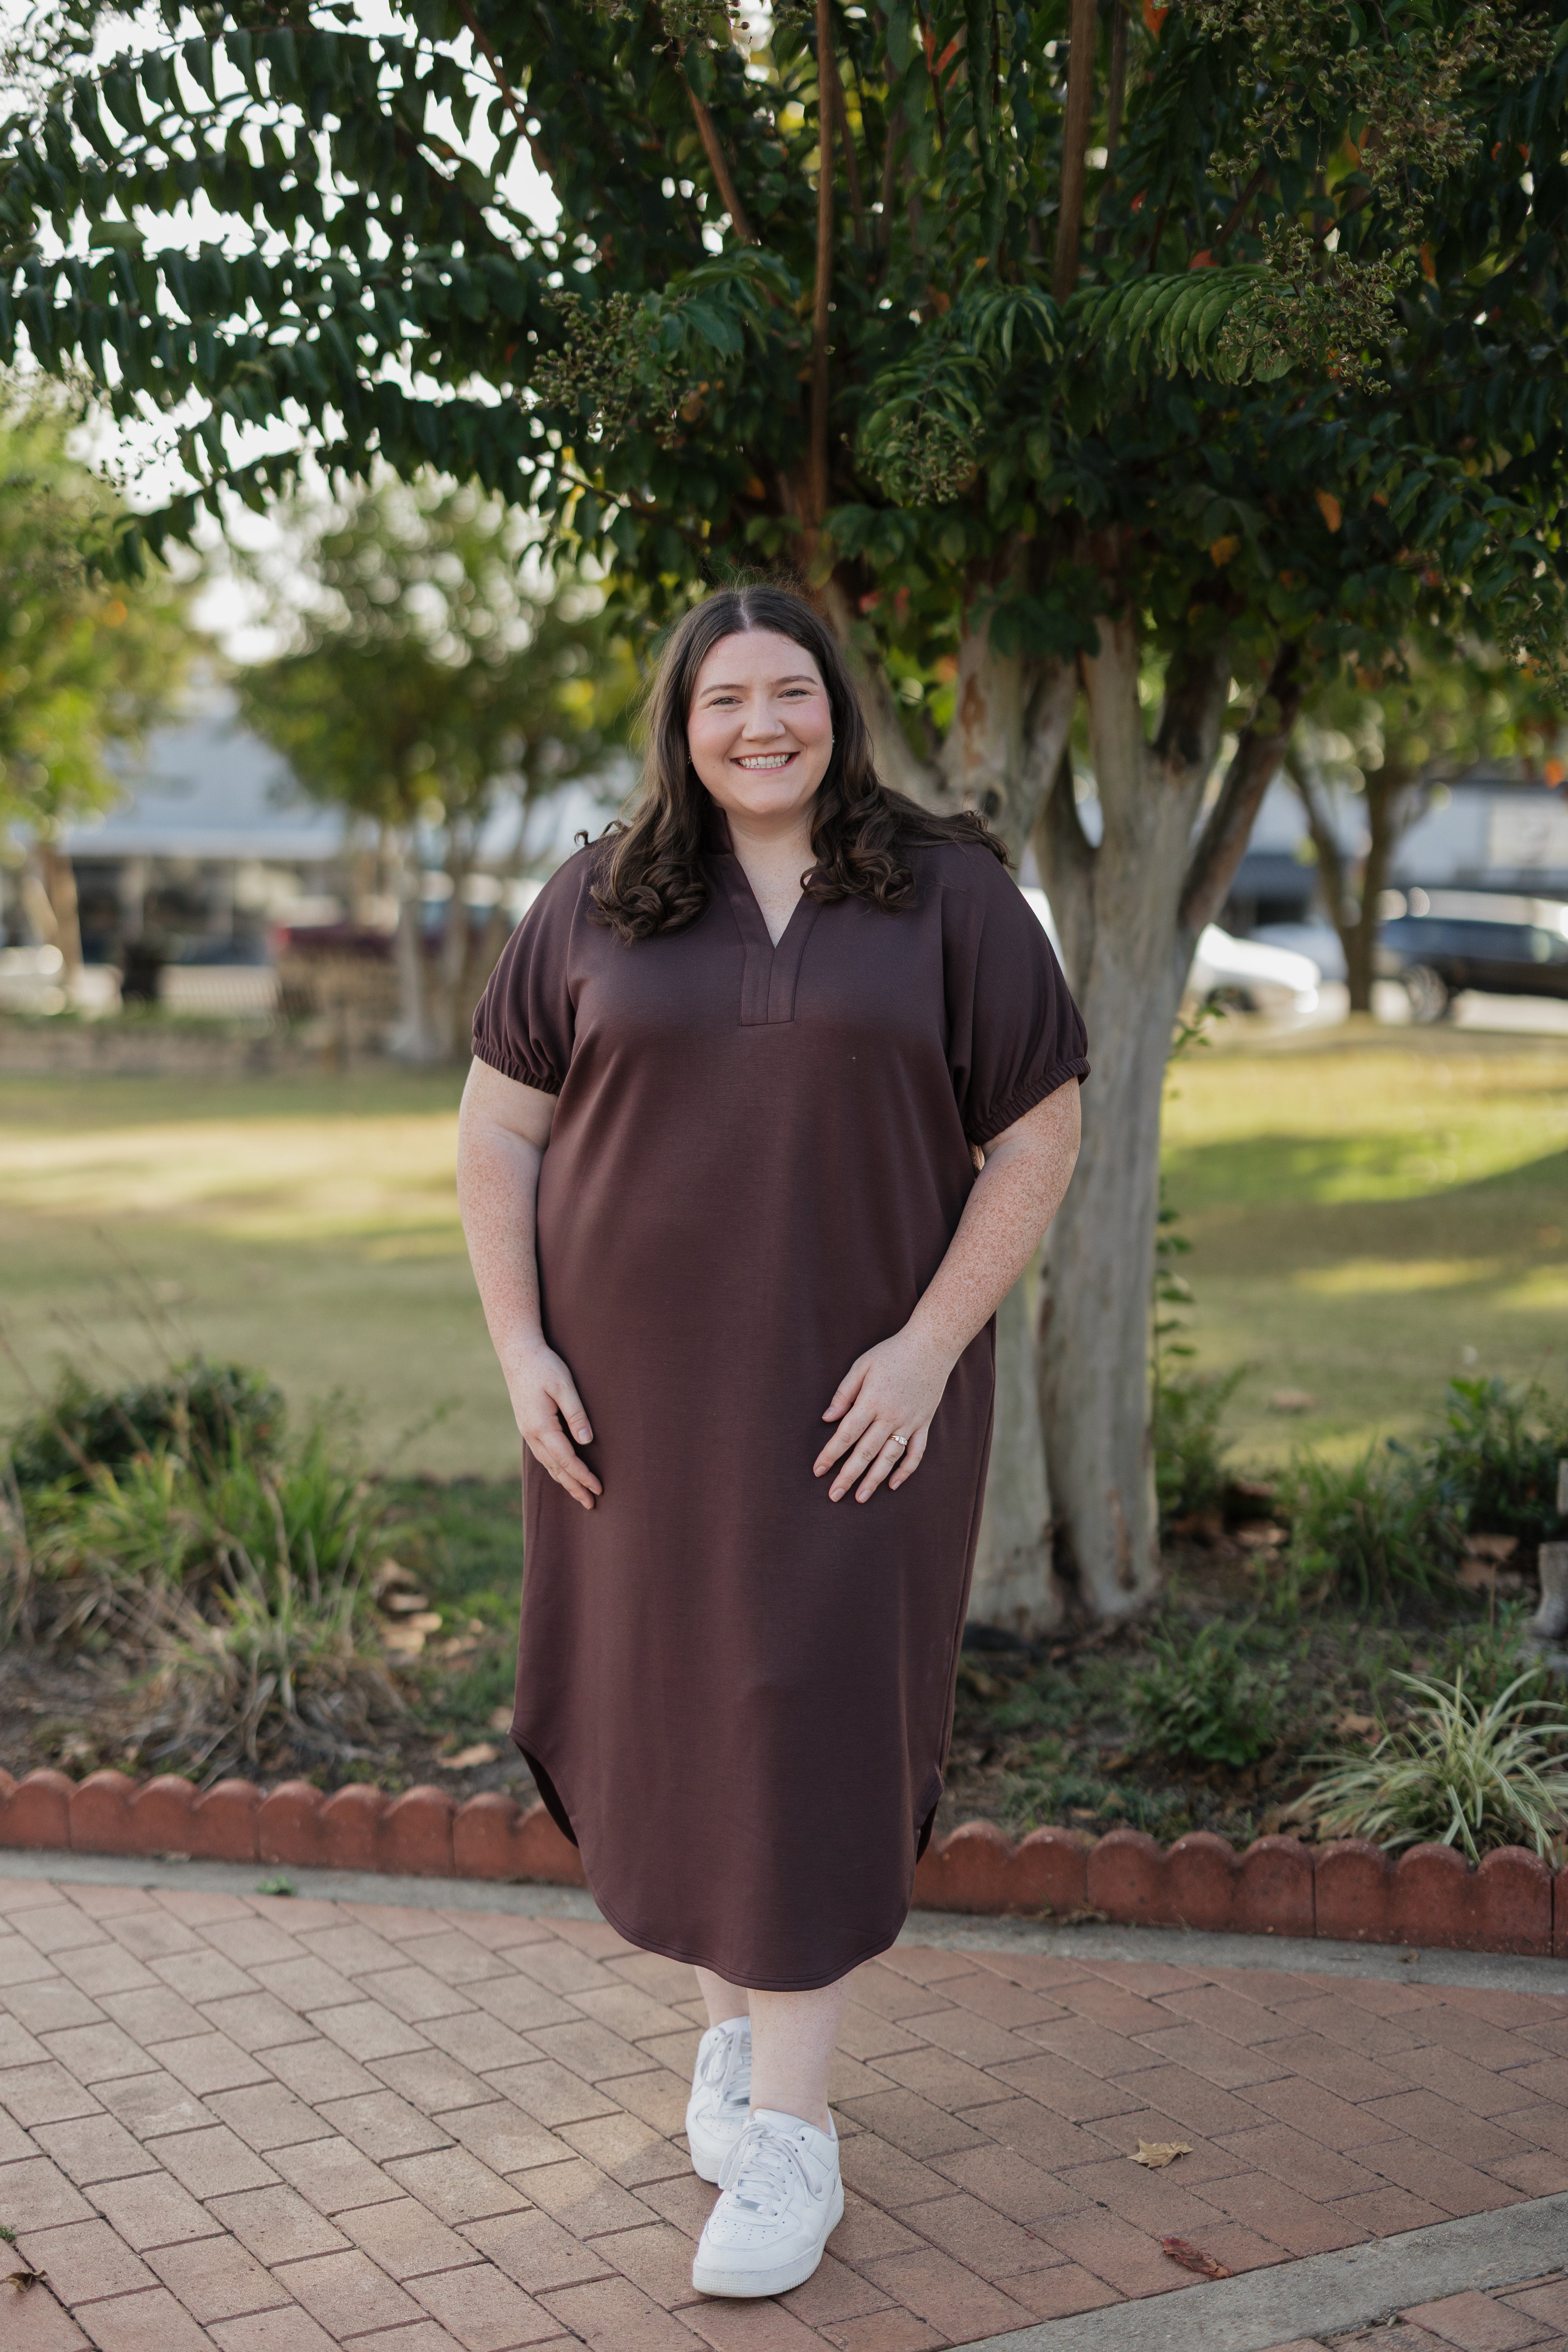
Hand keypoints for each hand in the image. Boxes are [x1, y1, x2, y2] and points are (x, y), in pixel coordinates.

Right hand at [504, 1342, 600, 1511]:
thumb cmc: (544, 1365)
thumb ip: (576, 1414)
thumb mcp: (564, 1385)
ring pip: (547, 1464)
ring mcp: (527, 1431)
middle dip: (574, 1487)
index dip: (583, 1476)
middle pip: (556, 1469)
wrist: (517, 1353)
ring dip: (564, 1481)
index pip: (567, 1459)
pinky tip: (561, 1472)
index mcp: (541, 1426)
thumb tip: (587, 1441)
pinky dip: (554, 1468)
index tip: (599, 1489)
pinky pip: (542, 1454)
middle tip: (591, 1505)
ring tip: (579, 1494)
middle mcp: (531, 1434)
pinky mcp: (527, 1425)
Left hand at [814, 1324, 954, 1502]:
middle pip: (865, 1452)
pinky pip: (916, 1453)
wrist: (931, 1346)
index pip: (846, 1434)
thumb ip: (844, 1393)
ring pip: (890, 1458)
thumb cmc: (892, 1354)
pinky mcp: (924, 1424)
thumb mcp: (862, 1366)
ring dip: (874, 1480)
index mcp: (871, 1401)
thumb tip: (827, 1418)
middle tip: (834, 1496)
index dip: (830, 1454)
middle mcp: (890, 1416)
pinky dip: (906, 1471)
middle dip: (848, 1476)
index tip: (818, 1471)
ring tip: (860, 1498)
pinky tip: (893, 1484)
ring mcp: (909, 1422)